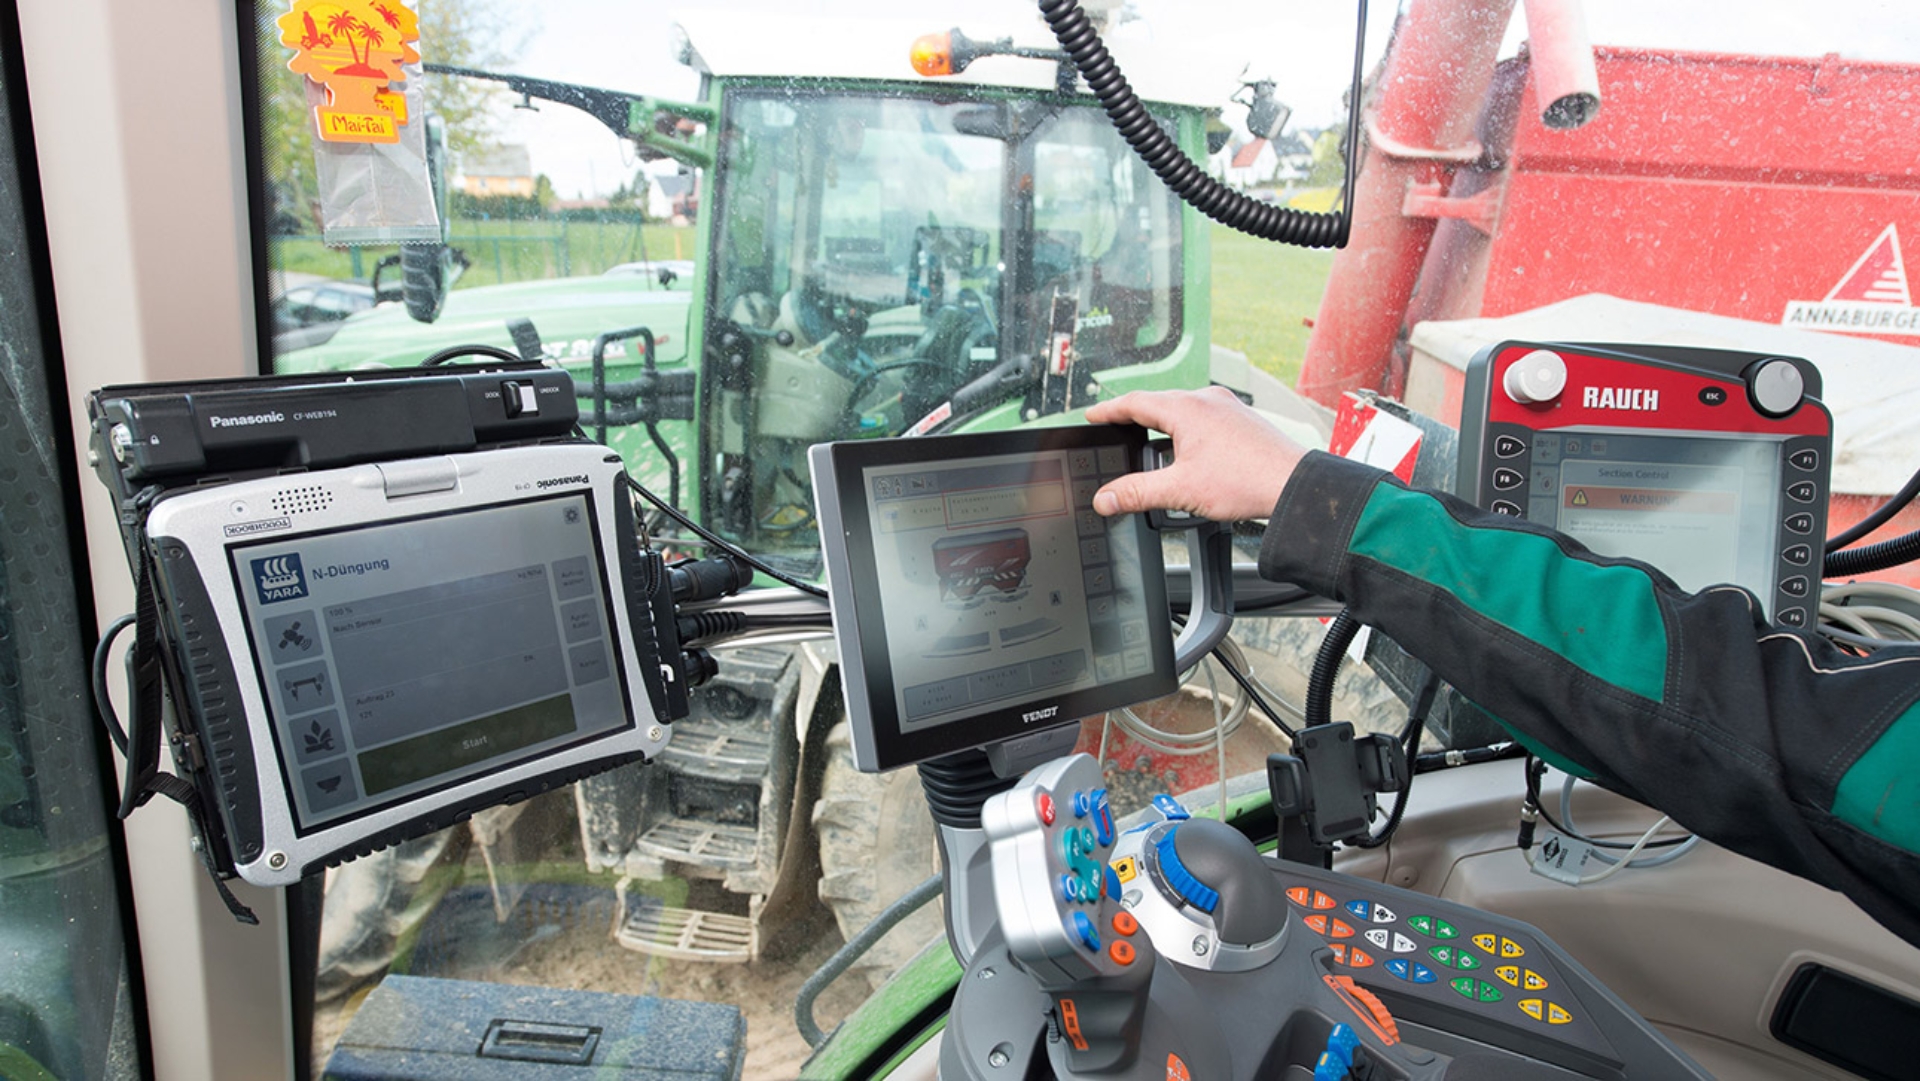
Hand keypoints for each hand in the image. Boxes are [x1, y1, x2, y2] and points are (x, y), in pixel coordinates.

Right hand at [1086, 387, 1307, 520]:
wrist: (1295, 486)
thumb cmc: (1247, 480)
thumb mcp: (1180, 490)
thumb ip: (1137, 493)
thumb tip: (1106, 498)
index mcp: (1186, 408)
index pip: (1134, 402)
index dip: (1108, 410)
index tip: (1092, 416)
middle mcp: (1207, 400)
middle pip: (1158, 404)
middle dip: (1134, 418)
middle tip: (1115, 429)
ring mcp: (1227, 408)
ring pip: (1183, 411)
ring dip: (1162, 427)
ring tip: (1149, 447)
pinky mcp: (1241, 421)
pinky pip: (1203, 419)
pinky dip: (1186, 432)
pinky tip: (1188, 455)